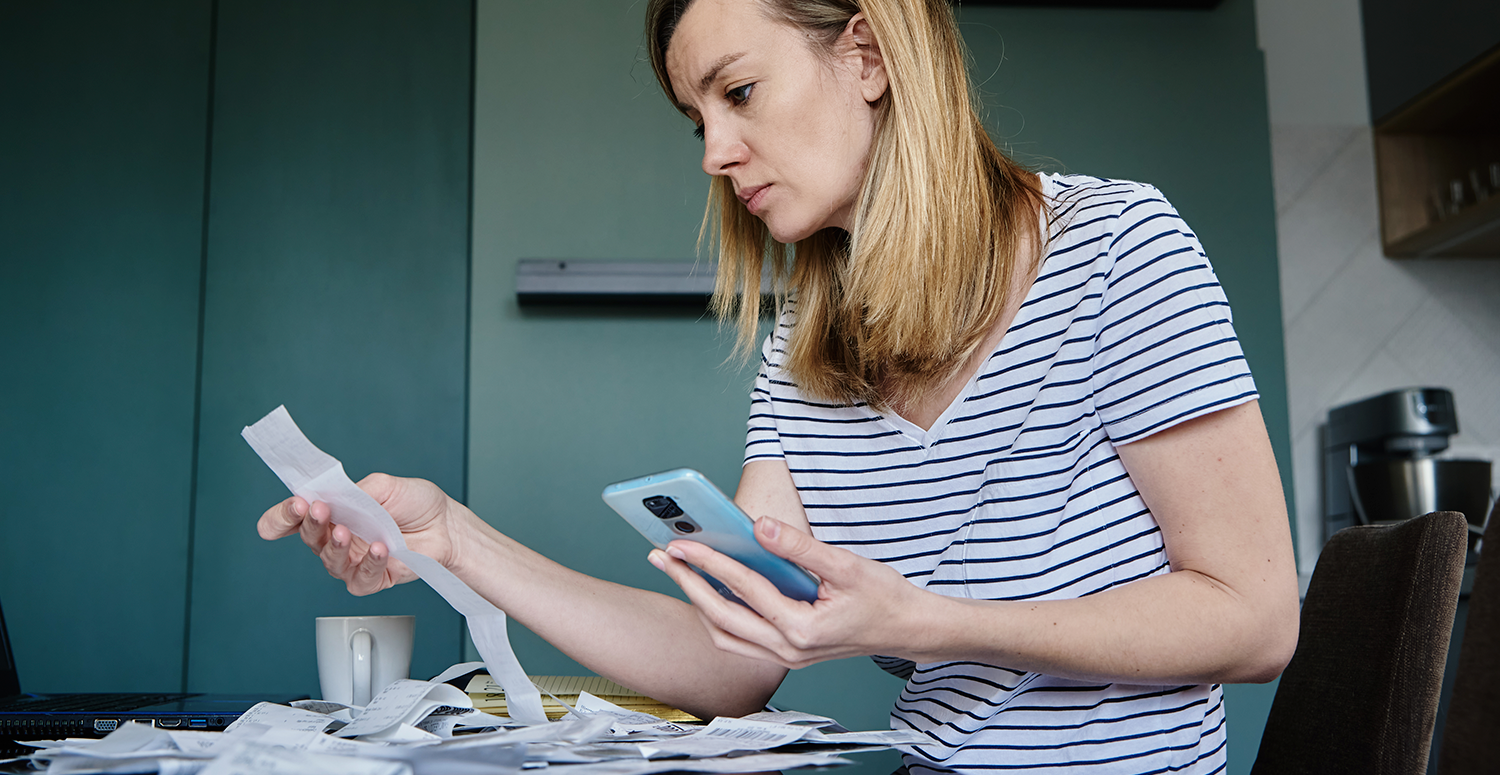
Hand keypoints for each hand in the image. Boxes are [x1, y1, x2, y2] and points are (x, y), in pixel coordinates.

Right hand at [257, 473, 460, 595]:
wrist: (447, 525)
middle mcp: (339, 539)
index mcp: (335, 513)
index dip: (282, 517)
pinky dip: (369, 564)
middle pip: (310, 539)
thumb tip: (334, 497)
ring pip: (331, 562)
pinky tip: (380, 550)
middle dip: (310, 525)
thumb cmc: (416, 503)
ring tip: (346, 532)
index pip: (296, 518)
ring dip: (335, 547)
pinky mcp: (373, 579)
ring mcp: (354, 561)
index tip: (291, 506)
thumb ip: (356, 492)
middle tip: (318, 510)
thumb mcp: (385, 486)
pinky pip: (361, 579)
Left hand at [649, 516, 929, 668]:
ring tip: (679, 571)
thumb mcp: (846, 565)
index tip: (681, 542)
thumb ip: (799, 547)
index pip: (744, 590)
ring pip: (725, 635)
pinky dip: (718, 616)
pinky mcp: (786, 654)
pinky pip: (739, 639)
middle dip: (687, 584)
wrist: (908, 629)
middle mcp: (788, 650)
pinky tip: (710, 591)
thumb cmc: (883, 598)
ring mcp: (785, 657)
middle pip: (721, 618)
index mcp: (802, 629)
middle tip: (661, 556)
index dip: (710, 562)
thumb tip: (759, 525)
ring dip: (698, 604)